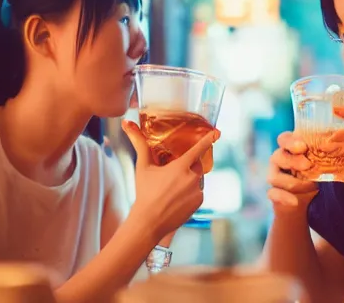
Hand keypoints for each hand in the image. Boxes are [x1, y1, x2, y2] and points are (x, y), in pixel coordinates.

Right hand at [122, 120, 218, 241]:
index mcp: (180, 166)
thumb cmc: (145, 192)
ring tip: (170, 190)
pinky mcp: (199, 203)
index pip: (198, 149)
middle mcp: (192, 178)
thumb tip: (126, 123)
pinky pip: (197, 192)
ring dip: (187, 180)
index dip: (207, 139)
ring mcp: (197, 191)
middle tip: (170, 175)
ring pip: (195, 179)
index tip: (217, 132)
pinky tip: (176, 198)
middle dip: (185, 167)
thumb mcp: (143, 166)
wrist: (150, 221)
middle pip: (194, 165)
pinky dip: (189, 193)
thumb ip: (138, 143)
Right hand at [267, 132, 318, 212]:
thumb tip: (335, 147)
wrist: (302, 199)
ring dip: (293, 182)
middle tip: (308, 165)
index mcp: (289, 148)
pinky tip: (295, 201)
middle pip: (278, 156)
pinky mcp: (273, 193)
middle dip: (293, 161)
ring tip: (312, 186)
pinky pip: (273, 194)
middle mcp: (278, 160)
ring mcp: (274, 176)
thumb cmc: (312, 175)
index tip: (303, 146)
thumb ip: (322, 155)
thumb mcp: (319, 164)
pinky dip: (284, 197)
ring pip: (274, 177)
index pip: (284, 139)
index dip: (290, 142)